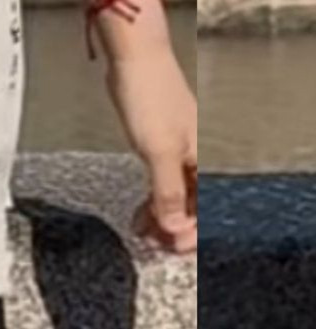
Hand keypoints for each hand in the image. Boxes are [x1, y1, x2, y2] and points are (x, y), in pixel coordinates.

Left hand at [105, 42, 196, 253]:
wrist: (134, 64)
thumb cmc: (151, 100)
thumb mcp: (159, 152)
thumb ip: (167, 192)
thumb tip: (174, 226)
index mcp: (205, 159)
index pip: (209, 207)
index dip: (195, 232)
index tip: (174, 248)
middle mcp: (197, 160)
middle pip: (194, 206)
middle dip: (176, 230)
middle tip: (156, 248)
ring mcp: (178, 156)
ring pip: (176, 199)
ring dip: (161, 220)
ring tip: (144, 237)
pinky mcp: (160, 152)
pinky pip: (161, 187)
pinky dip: (152, 204)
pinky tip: (139, 220)